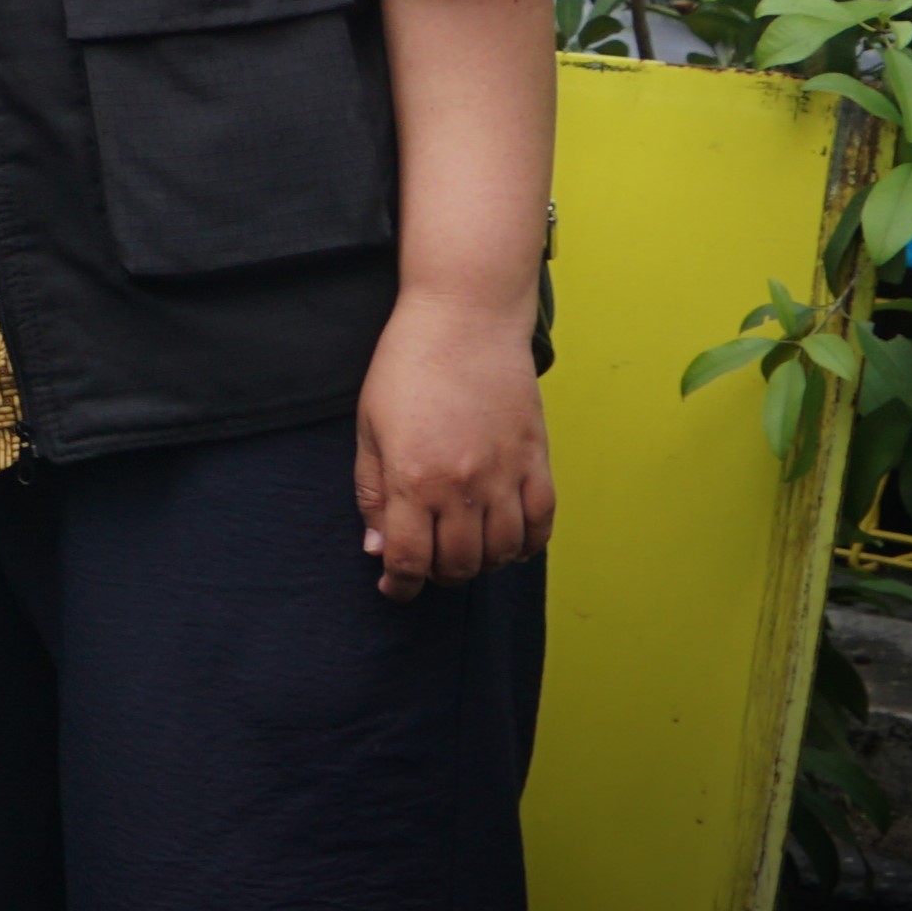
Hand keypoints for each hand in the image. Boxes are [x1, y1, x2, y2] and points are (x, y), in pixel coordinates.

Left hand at [356, 285, 551, 598]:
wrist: (464, 321)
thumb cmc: (406, 367)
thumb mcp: (369, 427)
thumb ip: (373, 492)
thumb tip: (379, 549)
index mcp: (414, 478)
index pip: (410, 559)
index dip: (400, 585)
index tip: (394, 589)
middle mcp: (463, 486)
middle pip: (460, 564)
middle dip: (439, 575)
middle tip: (427, 565)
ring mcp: (506, 476)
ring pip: (503, 552)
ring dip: (482, 564)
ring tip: (464, 550)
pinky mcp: (537, 461)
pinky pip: (542, 524)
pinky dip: (528, 545)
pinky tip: (509, 543)